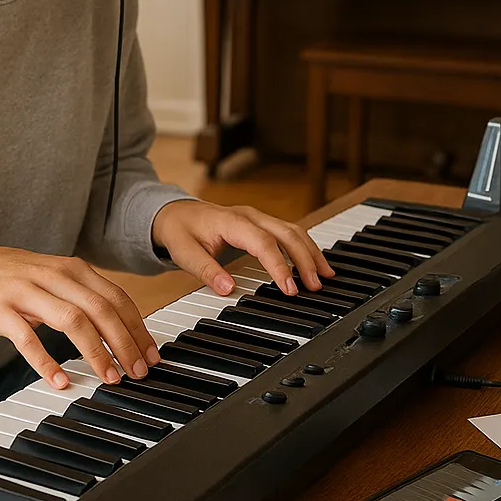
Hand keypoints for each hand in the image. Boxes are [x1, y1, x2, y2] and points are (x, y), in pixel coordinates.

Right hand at [0, 243, 159, 389]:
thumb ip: (86, 297)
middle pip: (100, 309)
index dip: (137, 328)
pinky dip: (46, 361)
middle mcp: (54, 276)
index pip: (116, 298)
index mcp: (73, 269)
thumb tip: (124, 328)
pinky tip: (59, 381)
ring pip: (72, 320)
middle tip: (137, 371)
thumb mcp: (56, 278)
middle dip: (124, 342)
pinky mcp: (2, 310)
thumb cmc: (17, 277)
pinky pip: (27, 338)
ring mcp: (27, 291)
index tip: (150, 354)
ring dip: (95, 352)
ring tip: (109, 377)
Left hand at [151, 199, 333, 297]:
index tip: (289, 288)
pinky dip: (304, 247)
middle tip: (315, 285)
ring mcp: (257, 218)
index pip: (263, 242)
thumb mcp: (184, 252)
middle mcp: (250, 216)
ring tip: (325, 275)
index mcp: (232, 221)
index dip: (279, 265)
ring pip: (293, 230)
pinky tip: (314, 262)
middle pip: (287, 233)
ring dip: (310, 252)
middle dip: (305, 259)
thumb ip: (205, 270)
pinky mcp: (261, 224)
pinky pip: (288, 232)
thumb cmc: (180, 230)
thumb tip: (228, 289)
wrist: (174, 212)